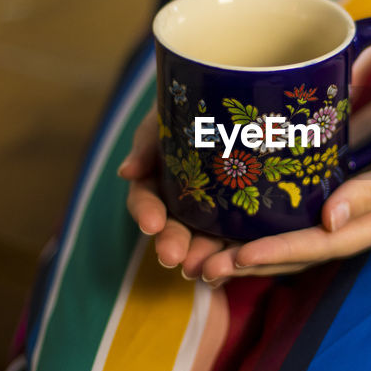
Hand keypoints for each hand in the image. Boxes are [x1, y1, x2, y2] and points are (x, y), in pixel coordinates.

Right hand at [118, 110, 234, 279]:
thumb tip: (126, 173)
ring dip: (200, 257)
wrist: (240, 100)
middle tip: (171, 257)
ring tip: (201, 270)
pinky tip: (233, 269)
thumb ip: (148, 142)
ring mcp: (212, 217)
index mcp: (159, 182)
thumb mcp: (169, 117)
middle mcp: (182, 205)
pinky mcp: (243, 222)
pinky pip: (236, 244)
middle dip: (171, 242)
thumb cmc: (198, 108)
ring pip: (203, 241)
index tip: (151, 223)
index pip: (146, 200)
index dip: (147, 211)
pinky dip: (231, 260)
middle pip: (173, 228)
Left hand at [119, 90, 370, 284]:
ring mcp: (330, 205)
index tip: (240, 257)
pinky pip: (278, 208)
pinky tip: (208, 214)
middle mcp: (346, 222)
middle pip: (289, 252)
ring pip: (277, 236)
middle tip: (196, 266)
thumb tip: (332, 219)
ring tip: (189, 254)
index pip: (321, 247)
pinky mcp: (318, 182)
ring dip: (234, 247)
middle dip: (243, 262)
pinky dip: (245, 217)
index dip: (279, 254)